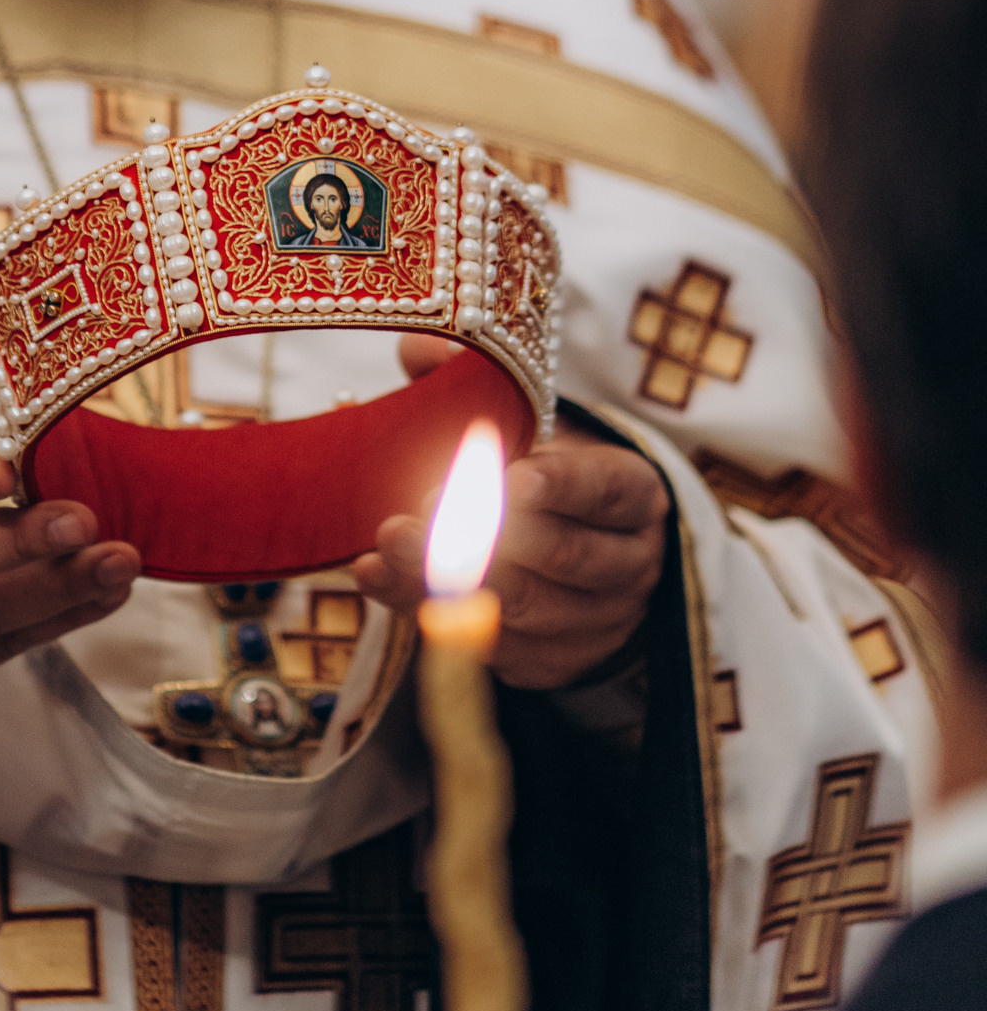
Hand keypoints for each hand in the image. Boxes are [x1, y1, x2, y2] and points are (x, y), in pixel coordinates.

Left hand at [353, 338, 670, 689]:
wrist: (578, 563)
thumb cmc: (541, 476)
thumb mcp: (525, 423)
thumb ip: (474, 380)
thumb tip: (420, 347)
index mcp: (632, 494)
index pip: (606, 489)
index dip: (563, 484)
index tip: (516, 476)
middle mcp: (627, 563)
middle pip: (565, 556)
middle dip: (490, 535)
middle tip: (422, 508)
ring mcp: (593, 622)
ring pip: (524, 608)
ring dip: (448, 577)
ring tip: (385, 541)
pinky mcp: (550, 663)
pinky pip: (487, 644)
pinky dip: (424, 610)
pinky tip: (377, 577)